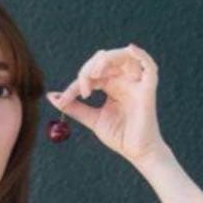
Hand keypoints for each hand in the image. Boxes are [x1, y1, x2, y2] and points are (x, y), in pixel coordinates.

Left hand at [46, 43, 167, 164]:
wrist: (137, 153)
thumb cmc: (120, 136)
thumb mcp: (92, 119)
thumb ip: (74, 107)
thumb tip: (53, 96)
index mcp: (112, 86)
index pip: (91, 75)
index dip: (75, 85)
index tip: (63, 100)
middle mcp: (124, 80)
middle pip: (104, 60)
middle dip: (88, 70)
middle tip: (82, 90)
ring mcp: (137, 83)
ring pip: (123, 56)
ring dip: (105, 60)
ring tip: (94, 75)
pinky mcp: (148, 89)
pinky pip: (149, 66)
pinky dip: (141, 54)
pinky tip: (130, 49)